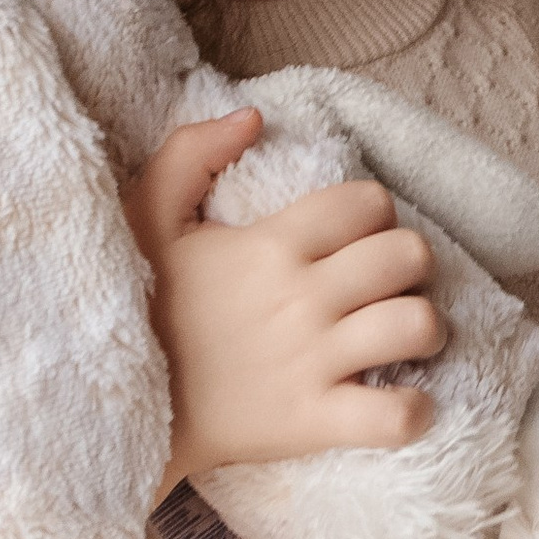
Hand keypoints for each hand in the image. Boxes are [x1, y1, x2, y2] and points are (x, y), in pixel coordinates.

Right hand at [124, 111, 443, 490]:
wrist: (112, 406)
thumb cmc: (137, 309)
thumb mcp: (144, 218)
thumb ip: (190, 153)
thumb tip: (253, 116)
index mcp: (271, 244)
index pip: (368, 203)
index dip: (375, 214)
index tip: (357, 238)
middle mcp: (301, 298)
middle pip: (408, 256)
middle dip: (412, 266)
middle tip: (388, 285)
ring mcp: (312, 362)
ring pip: (417, 325)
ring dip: (426, 328)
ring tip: (404, 336)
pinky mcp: (312, 422)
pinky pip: (396, 415)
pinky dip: (414, 410)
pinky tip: (401, 400)